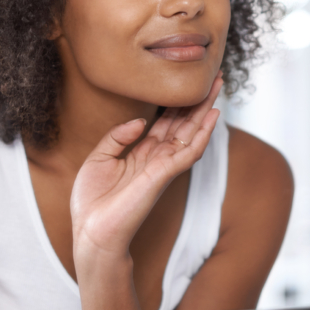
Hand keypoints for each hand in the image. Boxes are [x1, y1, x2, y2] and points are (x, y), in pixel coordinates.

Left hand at [69, 74, 222, 264]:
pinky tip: (213, 115)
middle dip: (198, 101)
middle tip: (214, 77)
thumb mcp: (98, 158)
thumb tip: (141, 121)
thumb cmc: (92, 202)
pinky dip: (204, 132)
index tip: (187, 82)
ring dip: (206, 109)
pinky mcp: (164, 175)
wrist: (91, 232)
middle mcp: (156, 158)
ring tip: (217, 86)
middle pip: (183, 123)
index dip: (177, 102)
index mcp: (141, 153)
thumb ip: (118, 136)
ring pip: (192, 132)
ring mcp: (163, 166)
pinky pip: (190, 151)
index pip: (166, 122)